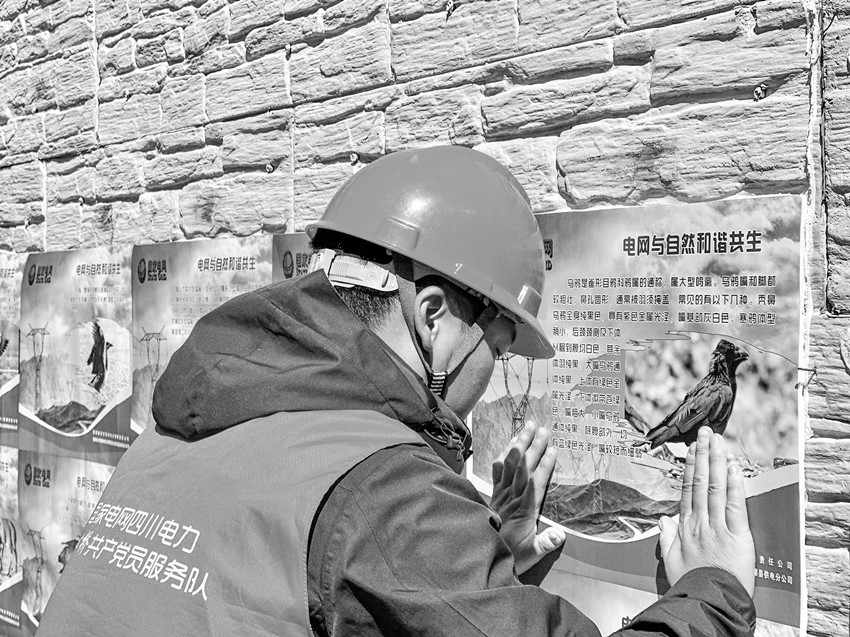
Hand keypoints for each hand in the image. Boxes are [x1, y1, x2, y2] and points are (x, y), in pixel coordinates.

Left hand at [490, 421, 565, 574]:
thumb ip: (546, 544)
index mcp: (524, 510)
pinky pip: (498, 469)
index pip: (536, 482)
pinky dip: (505, 454)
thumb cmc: (512, 554)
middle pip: (524, 467)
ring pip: (511, 463)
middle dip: (534, 447)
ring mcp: (502, 492)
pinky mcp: (495, 492)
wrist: (484, 553)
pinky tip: (510, 443)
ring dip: (519, 444)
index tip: (553, 450)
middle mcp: (512, 497)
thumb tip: (560, 535)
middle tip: (543, 429)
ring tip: (528, 427)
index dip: (544, 465)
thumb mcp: (532, 554)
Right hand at [658, 427, 755, 594]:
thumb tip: (663, 520)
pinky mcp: (736, 535)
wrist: (707, 601)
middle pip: (701, 481)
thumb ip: (666, 538)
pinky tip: (733, 467)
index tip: (693, 449)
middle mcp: (700, 522)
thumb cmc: (690, 584)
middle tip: (706, 433)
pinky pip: (734, 506)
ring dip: (717, 461)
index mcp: (686, 527)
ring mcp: (717, 527)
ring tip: (718, 441)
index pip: (688, 489)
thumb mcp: (670, 561)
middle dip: (704, 454)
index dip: (691, 466)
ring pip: (715, 487)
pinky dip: (734, 485)